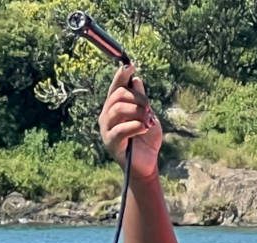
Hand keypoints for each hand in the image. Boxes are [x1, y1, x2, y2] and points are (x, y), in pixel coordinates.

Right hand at [98, 64, 162, 179]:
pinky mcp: (111, 142)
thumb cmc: (146, 139)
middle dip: (137, 98)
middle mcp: (107, 116)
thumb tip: (136, 79)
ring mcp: (107, 129)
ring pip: (118, 110)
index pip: (116, 88)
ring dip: (137, 112)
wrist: (147, 163)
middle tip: (150, 107)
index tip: (130, 65)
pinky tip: (145, 127)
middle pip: (118, 96)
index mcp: (115, 107)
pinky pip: (120, 129)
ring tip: (148, 120)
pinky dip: (135, 126)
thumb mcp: (148, 116)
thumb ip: (141, 100)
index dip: (121, 76)